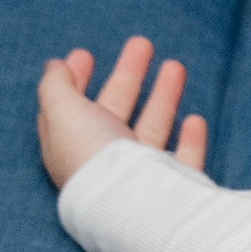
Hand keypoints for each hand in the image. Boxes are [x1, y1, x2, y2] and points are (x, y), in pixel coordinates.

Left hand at [38, 38, 209, 193]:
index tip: (85, 53)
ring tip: (176, 66)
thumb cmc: (93, 157)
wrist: (136, 208)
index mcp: (72, 145)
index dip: (75, 78)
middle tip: (141, 44)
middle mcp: (105, 161)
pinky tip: (195, 119)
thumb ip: (55, 84)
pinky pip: (183, 162)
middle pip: (115, 110)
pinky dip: (190, 140)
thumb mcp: (61, 110)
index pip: (70, 106)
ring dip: (164, 95)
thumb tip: (55, 66)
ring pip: (152, 128)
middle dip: (127, 74)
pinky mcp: (173, 190)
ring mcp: (140, 176)